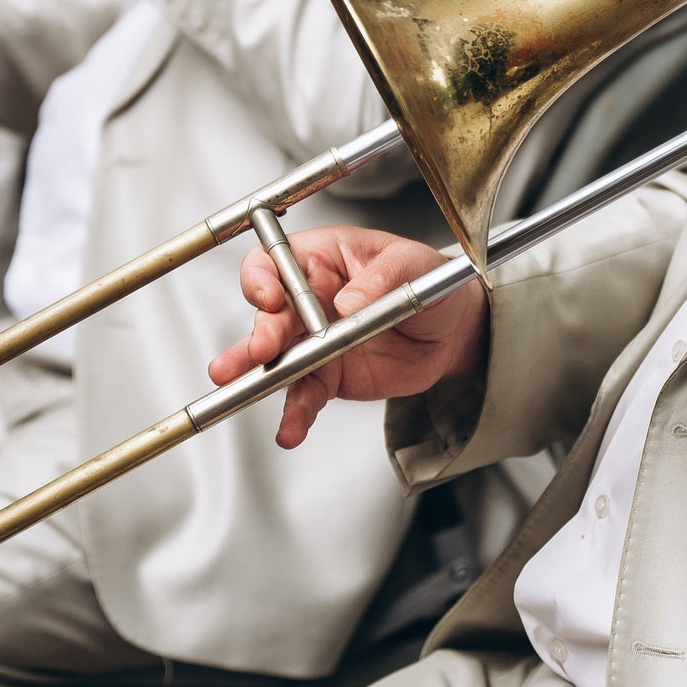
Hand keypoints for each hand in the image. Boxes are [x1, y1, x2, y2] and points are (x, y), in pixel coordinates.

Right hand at [208, 227, 488, 449]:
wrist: (452, 330)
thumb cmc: (429, 281)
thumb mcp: (415, 264)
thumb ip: (383, 277)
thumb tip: (350, 300)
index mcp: (322, 258)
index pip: (275, 261)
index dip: (263, 278)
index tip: (271, 298)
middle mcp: (310, 299)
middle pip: (270, 314)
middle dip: (261, 332)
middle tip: (261, 349)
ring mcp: (315, 340)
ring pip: (276, 359)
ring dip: (254, 375)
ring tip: (234, 387)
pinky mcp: (329, 375)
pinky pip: (306, 394)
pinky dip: (296, 413)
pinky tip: (289, 429)